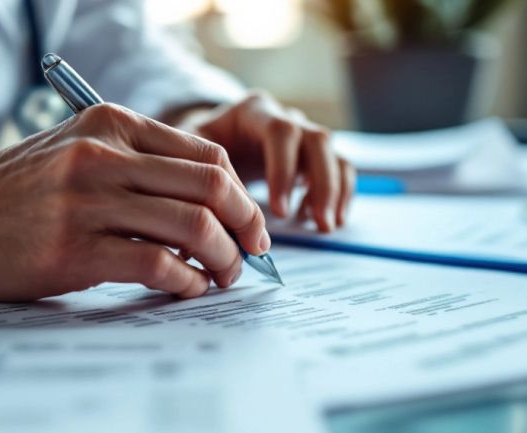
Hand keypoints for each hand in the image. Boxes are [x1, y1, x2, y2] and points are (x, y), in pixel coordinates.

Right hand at [0, 103, 269, 300]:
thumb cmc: (8, 193)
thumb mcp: (72, 154)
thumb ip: (133, 168)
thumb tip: (205, 209)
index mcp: (110, 125)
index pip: (207, 154)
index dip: (241, 193)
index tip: (251, 225)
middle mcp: (103, 156)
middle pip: (212, 186)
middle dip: (247, 225)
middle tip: (254, 254)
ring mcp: (87, 202)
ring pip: (193, 225)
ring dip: (225, 258)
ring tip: (225, 277)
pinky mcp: (71, 250)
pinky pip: (156, 264)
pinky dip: (187, 281)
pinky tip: (188, 289)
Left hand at [176, 92, 354, 232]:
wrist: (210, 141)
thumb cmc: (195, 150)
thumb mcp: (185, 151)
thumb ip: (190, 174)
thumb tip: (196, 226)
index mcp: (253, 112)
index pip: (280, 132)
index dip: (283, 171)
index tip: (278, 212)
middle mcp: (285, 117)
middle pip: (318, 140)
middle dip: (321, 184)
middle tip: (319, 224)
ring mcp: (304, 135)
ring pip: (335, 153)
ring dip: (335, 191)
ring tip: (327, 226)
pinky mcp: (315, 156)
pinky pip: (341, 169)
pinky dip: (341, 195)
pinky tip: (326, 222)